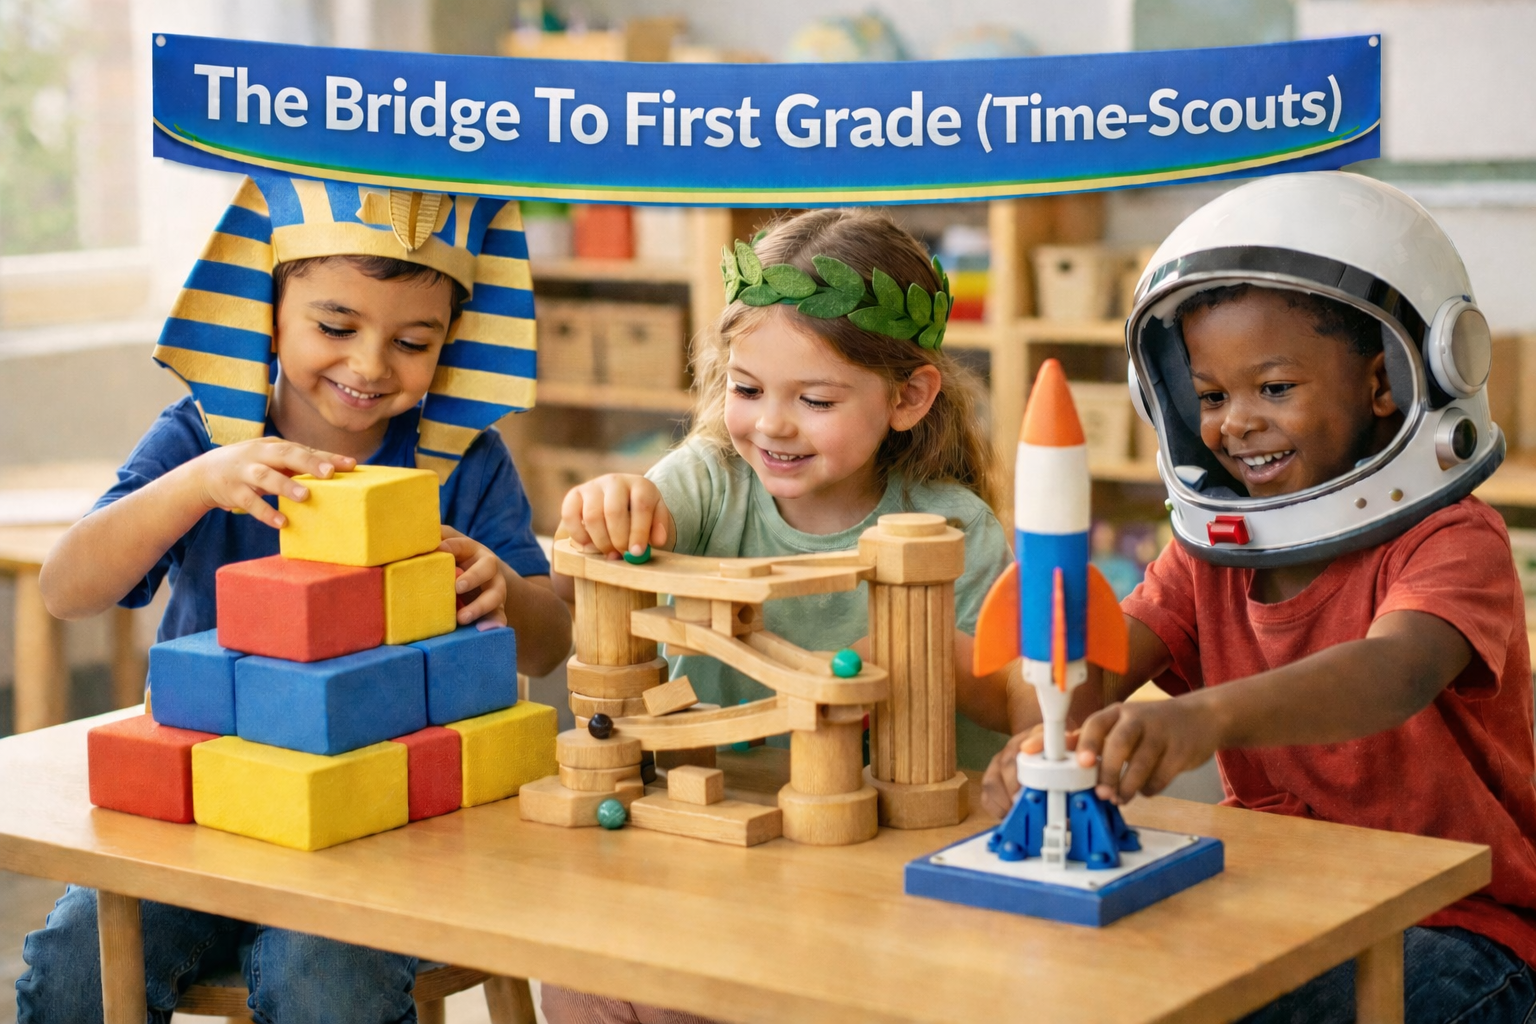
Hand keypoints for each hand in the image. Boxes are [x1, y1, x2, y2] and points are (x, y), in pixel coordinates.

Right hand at [187, 438, 355, 528]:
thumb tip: (334, 473)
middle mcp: (259, 455)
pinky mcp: (232, 491)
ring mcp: (244, 472)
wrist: (203, 474)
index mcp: (274, 447)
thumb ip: (297, 465)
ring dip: (286, 486)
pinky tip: (283, 522)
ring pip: (266, 477)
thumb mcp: (271, 460)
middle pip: (286, 455)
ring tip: (305, 496)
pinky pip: (250, 503)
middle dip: (308, 463)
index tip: (352, 465)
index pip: (304, 450)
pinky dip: (266, 512)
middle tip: (330, 473)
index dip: (327, 457)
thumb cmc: (249, 467)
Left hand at [438, 526, 507, 628]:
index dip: (452, 546)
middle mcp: (487, 567)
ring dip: (480, 607)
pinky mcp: (496, 607)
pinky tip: (486, 630)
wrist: (479, 573)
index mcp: (471, 549)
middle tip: (457, 588)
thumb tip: (412, 534)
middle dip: (473, 577)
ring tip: (462, 618)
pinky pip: (499, 615)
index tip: (439, 550)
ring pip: (496, 595)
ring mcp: (495, 587)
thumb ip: (433, 538)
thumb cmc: (453, 557)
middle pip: (487, 567)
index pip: (462, 545)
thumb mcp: (445, 542)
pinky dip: (495, 622)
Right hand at [560, 474, 670, 558]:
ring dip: (600, 540)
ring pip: (592, 516)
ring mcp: (593, 486)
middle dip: (618, 539)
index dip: (639, 531)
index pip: (640, 505)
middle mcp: (615, 481)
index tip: (637, 552)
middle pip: (614, 511)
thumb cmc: (639, 515)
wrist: (620, 502)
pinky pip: (569, 514)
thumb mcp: (655, 518)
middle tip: (621, 555)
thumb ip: (658, 529)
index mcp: (640, 485)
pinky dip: (578, 534)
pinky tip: (588, 545)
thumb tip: (657, 541)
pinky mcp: (575, 494)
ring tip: (609, 553)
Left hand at [1076, 698, 1221, 804]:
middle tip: (1102, 793)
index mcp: (1119, 712)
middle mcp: (1139, 718)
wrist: (1202, 718)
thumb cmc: (1152, 725)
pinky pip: (1162, 775)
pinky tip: (1145, 790)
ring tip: (1121, 798)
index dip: (1085, 743)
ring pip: (1141, 763)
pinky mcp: (1182, 750)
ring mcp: (1163, 733)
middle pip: (1119, 743)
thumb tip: (1061, 754)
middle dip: (1107, 771)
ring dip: (1127, 786)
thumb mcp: (1123, 724)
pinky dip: (1150, 788)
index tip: (1080, 763)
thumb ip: (1094, 739)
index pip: (1096, 723)